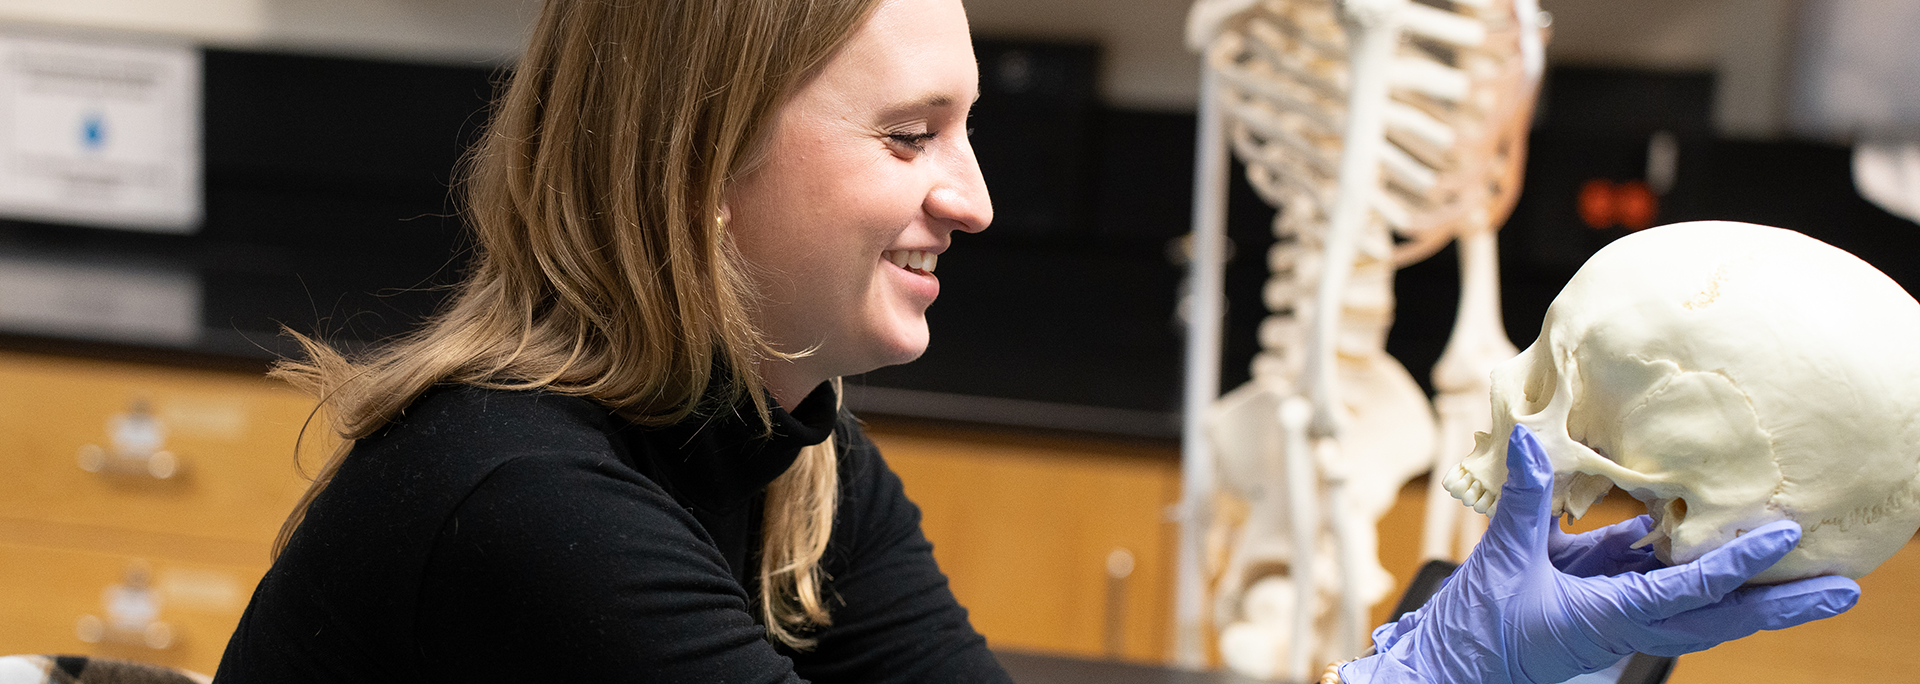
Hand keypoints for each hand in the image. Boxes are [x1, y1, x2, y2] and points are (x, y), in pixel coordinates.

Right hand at [1344, 425, 1860, 683]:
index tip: (1780, 539)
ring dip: (1759, 593)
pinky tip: (1731, 545)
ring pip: (1706, 608)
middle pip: (1723, 619)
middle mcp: (1629, 626)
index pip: (1687, 590)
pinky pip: (1670, 589)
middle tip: (1845, 588)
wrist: (1455, 670)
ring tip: (1810, 571)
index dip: (1735, 563)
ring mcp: (1625, 620)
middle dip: (1784, 605)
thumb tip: (1531, 440)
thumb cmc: (1478, 628)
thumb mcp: (1502, 559)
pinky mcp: (1611, 609)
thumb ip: (1526, 499)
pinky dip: (1706, 572)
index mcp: (1606, 619)